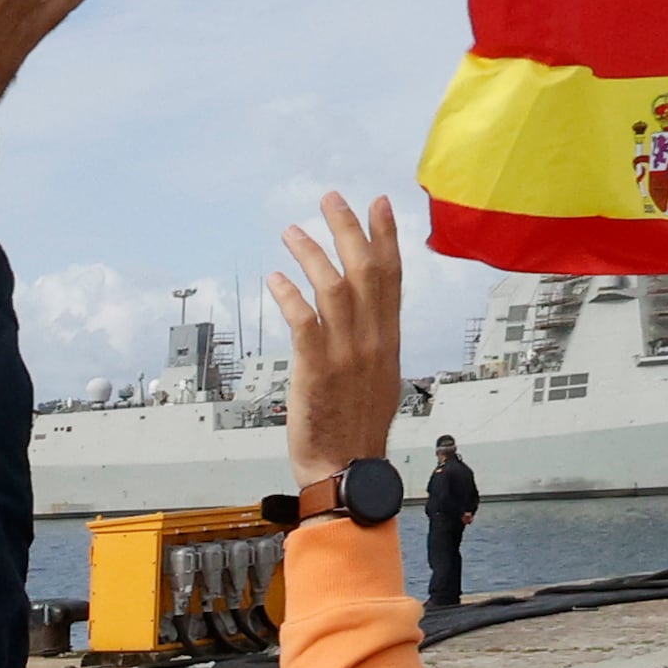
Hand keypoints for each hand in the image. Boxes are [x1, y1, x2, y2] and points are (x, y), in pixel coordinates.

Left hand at [268, 195, 406, 478]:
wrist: (346, 469)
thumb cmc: (356, 430)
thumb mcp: (379, 379)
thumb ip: (374, 343)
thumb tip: (371, 319)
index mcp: (388, 340)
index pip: (392, 276)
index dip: (385, 236)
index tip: (377, 202)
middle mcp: (372, 341)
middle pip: (365, 270)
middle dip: (348, 228)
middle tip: (330, 198)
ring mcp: (346, 355)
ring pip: (334, 289)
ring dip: (312, 254)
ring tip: (291, 232)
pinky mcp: (317, 371)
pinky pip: (305, 323)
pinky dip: (290, 296)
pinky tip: (275, 278)